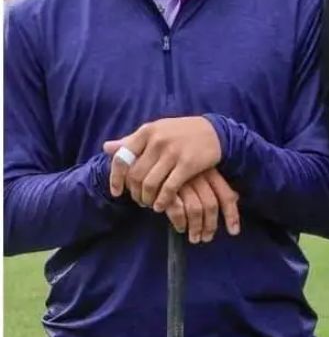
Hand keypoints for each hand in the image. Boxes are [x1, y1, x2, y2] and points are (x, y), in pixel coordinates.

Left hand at [104, 117, 222, 210]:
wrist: (214, 131)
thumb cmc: (180, 132)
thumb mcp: (156, 131)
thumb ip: (132, 140)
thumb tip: (106, 148)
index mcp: (147, 131)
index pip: (122, 158)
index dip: (116, 178)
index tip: (116, 192)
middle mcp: (158, 140)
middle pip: (135, 175)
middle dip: (134, 192)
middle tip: (138, 200)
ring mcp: (173, 152)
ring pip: (150, 184)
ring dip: (147, 199)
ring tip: (149, 203)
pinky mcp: (188, 164)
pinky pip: (169, 188)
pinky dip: (162, 201)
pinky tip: (160, 205)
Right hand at [166, 169, 240, 242]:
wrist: (145, 151)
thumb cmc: (176, 162)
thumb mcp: (197, 167)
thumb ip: (214, 182)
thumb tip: (236, 197)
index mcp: (209, 170)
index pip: (226, 195)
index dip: (232, 215)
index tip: (234, 232)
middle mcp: (198, 175)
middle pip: (211, 205)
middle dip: (210, 226)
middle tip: (207, 238)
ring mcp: (183, 181)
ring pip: (196, 210)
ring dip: (196, 228)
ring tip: (194, 238)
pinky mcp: (166, 188)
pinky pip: (178, 211)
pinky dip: (180, 223)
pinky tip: (180, 228)